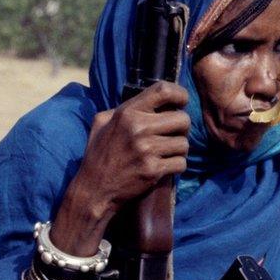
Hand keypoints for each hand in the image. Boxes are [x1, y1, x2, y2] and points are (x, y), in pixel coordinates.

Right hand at [50, 81, 188, 254]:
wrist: (94, 189)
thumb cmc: (98, 154)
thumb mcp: (101, 123)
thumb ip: (120, 109)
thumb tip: (146, 101)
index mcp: (126, 113)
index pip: (163, 91)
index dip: (180, 94)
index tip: (181, 102)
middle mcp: (138, 128)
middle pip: (183, 119)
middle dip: (181, 128)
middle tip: (171, 135)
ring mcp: (146, 150)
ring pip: (184, 143)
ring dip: (178, 150)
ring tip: (164, 153)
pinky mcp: (153, 170)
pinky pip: (181, 163)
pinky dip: (176, 166)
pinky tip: (163, 167)